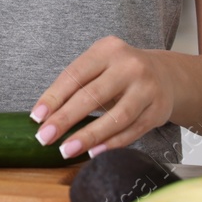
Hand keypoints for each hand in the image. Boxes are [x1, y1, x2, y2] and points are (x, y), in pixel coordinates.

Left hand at [31, 36, 175, 158]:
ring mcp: (147, 89)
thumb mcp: (99, 66)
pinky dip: (111, 144)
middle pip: (93, 96)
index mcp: (108, 50)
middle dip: (65, 119)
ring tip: (67, 150)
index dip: (54, 97)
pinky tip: (93, 152)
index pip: (75, 75)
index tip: (37, 117)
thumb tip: (44, 116)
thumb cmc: (120, 72)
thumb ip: (76, 85)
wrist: (165, 75)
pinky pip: (131, 131)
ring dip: (88, 136)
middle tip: (45, 137)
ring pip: (115, 117)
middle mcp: (129, 66)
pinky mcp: (158, 110)